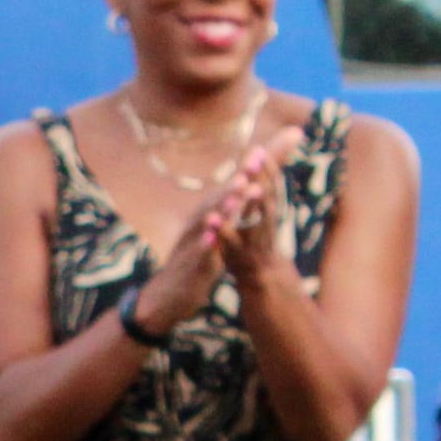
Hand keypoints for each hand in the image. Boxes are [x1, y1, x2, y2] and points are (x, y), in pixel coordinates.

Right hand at [138, 143, 273, 337]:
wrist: (169, 293)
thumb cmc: (197, 257)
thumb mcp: (217, 230)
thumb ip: (233, 206)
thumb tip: (251, 181)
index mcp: (210, 211)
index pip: (233, 186)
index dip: (251, 168)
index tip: (271, 147)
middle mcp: (200, 220)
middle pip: (220, 197)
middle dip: (237, 181)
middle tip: (253, 165)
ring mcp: (194, 241)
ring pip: (209, 220)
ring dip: (223, 206)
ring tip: (239, 192)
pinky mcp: (192, 265)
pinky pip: (200, 253)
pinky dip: (206, 243)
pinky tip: (213, 236)